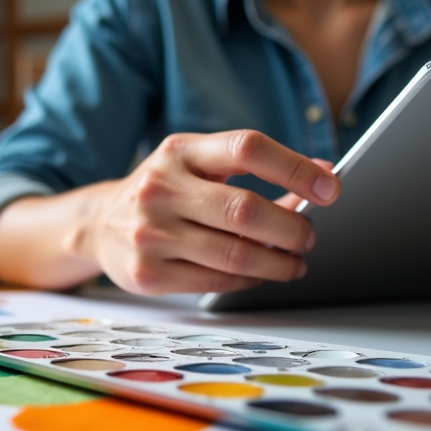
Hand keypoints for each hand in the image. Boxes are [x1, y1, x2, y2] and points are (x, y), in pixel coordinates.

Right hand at [85, 130, 339, 294]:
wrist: (100, 224)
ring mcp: (152, 234)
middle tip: (308, 236)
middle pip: (245, 210)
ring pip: (234, 255)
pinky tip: (260, 274)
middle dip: (292, 229)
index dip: (295, 168)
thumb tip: (324, 176)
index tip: (330, 188)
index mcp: (179, 152)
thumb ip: (255, 167)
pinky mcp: (149, 273)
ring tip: (294, 262)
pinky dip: (249, 281)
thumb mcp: (198, 165)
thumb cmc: (163, 191)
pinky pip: (216, 282)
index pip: (247, 149)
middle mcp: (161, 189)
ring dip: (277, 263)